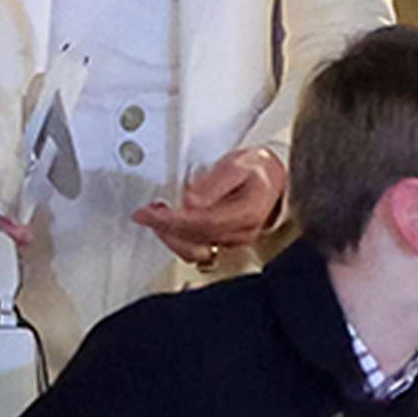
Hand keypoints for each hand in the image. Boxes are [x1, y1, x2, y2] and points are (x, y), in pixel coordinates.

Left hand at [131, 147, 286, 264]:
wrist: (272, 179)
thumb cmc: (256, 171)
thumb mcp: (236, 165)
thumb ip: (213, 183)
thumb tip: (191, 201)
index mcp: (246, 213)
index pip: (203, 223)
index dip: (172, 220)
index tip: (150, 212)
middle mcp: (240, 233)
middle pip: (195, 241)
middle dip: (165, 229)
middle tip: (145, 214)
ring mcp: (232, 241)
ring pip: (193, 251)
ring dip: (169, 236)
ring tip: (154, 218)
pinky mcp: (223, 243)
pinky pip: (195, 249)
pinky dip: (177, 239)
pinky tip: (168, 226)